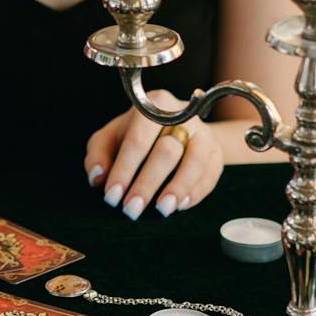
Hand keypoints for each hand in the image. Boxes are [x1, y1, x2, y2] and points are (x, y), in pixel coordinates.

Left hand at [85, 91, 223, 218]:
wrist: (176, 129)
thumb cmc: (136, 135)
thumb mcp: (111, 137)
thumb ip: (98, 154)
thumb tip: (98, 177)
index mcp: (154, 106)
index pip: (137, 139)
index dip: (123, 169)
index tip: (112, 195)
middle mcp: (183, 115)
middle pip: (167, 151)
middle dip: (147, 184)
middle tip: (131, 209)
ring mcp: (204, 133)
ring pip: (195, 162)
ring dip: (177, 189)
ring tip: (161, 210)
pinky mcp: (217, 152)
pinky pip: (210, 174)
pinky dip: (195, 192)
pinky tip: (179, 206)